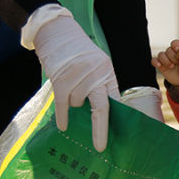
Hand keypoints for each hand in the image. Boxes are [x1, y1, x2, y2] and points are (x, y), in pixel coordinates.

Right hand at [22, 4, 118, 151]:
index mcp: (108, 73)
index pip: (115, 101)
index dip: (118, 119)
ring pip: (76, 104)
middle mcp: (96, 75)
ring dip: (71, 101)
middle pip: (101, 108)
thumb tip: (102, 113)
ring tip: (68, 84)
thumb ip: (100, 86)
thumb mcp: (96, 65)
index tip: (120, 136)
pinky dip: (62, 116)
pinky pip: (62, 104)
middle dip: (100, 129)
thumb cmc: (78, 52)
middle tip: (100, 147)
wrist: (58, 30)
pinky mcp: (62, 79)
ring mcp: (79, 77)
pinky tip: (63, 126)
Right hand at [151, 39, 178, 86]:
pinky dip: (155, 62)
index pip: (175, 43)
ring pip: (161, 54)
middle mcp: (172, 52)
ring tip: (171, 67)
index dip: (175, 45)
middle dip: (172, 57)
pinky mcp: (160, 64)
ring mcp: (166, 58)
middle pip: (168, 50)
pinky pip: (154, 60)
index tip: (176, 49)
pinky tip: (159, 65)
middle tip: (177, 63)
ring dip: (165, 61)